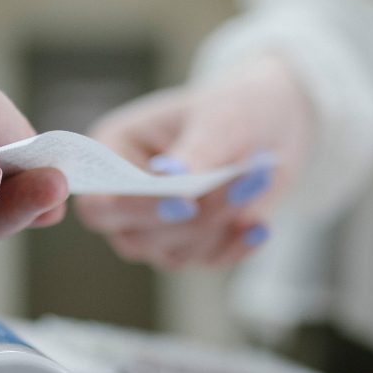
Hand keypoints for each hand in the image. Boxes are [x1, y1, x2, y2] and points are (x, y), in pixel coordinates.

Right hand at [76, 55, 312, 268]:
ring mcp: (154, 225)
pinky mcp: (189, 243)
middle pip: (133, 237)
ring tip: (256, 182)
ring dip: (218, 225)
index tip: (187, 203)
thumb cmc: (235, 110)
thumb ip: (195, 153)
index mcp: (114, 151)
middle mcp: (126, 194)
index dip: (135, 207)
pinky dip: (235, 246)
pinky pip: (204, 262)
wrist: (271, 125)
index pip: (101, 198)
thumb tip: (172, 177)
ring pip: (172, 253)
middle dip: (189, 222)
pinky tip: (258, 223)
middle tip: (241, 186)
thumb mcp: (219, 122)